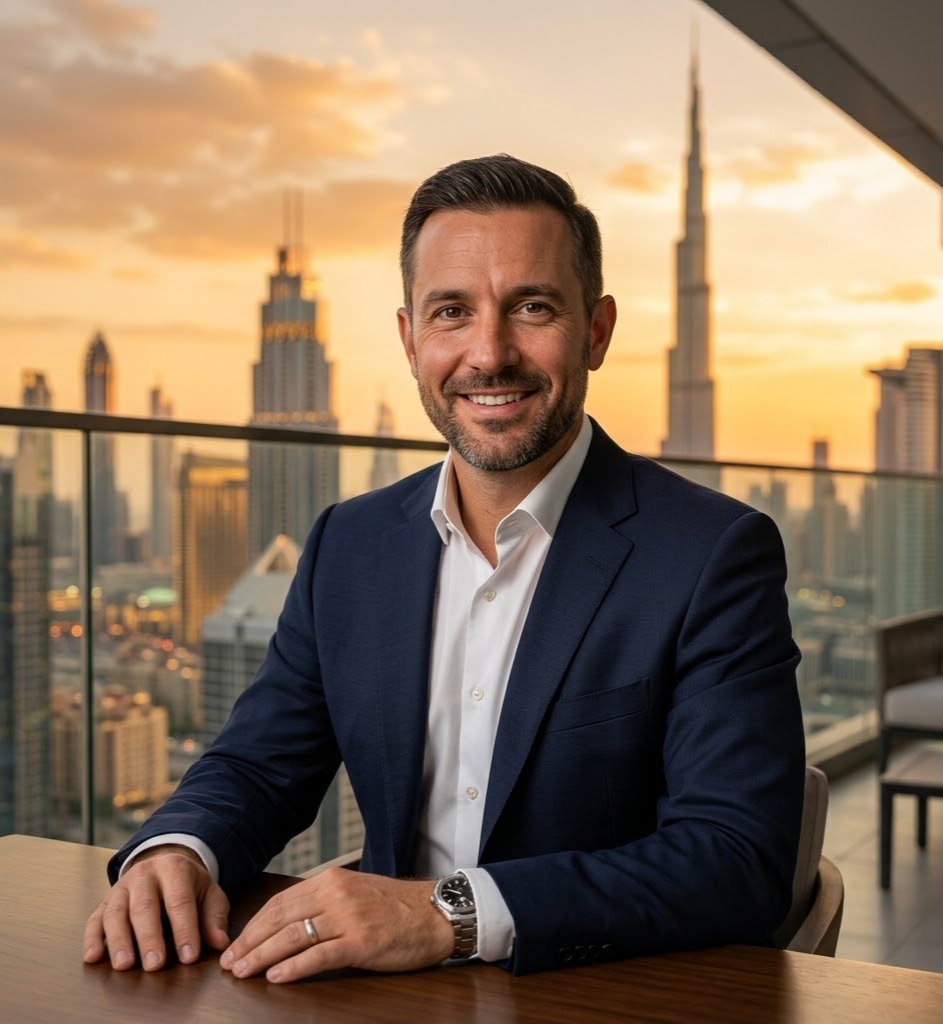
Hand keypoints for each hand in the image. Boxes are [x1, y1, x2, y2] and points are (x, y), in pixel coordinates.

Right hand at [83, 845, 229, 970]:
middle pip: (145, 906)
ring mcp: (121, 887)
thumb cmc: (189, 886)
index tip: (189, 957)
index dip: (185, 929)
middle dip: (150, 937)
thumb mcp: (209, 893)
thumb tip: (220, 942)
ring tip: (125, 965)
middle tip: (155, 965)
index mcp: (175, 869)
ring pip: (116, 913)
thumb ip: (214, 917)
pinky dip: (92, 938)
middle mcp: (145, 874)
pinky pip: (94, 919)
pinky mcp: (104, 901)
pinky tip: (93, 957)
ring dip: (119, 940)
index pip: (180, 900)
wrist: (164, 864)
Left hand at [220, 868, 453, 982]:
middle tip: (230, 964)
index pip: (281, 902)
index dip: (254, 925)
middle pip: (280, 919)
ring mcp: (348, 917)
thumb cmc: (396, 908)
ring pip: (293, 936)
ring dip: (262, 956)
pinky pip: (319, 955)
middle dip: (251, 942)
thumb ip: (325, 903)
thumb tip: (289, 923)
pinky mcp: (361, 942)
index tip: (237, 944)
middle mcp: (336, 895)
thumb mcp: (356, 893)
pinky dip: (294, 967)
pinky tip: (276, 977)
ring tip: (243, 973)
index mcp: (331, 880)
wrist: (436, 913)